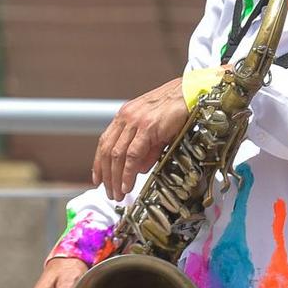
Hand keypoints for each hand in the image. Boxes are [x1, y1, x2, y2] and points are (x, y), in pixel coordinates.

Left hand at [93, 77, 188, 200]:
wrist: (189, 92)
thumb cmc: (174, 109)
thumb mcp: (155, 130)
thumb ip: (145, 150)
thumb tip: (137, 169)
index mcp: (124, 116)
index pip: (105, 142)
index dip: (99, 163)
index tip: (98, 179)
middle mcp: (125, 118)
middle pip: (108, 151)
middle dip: (107, 175)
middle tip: (110, 193)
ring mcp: (135, 121)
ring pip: (117, 154)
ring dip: (115, 177)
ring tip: (118, 194)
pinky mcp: (147, 127)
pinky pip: (132, 154)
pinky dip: (127, 172)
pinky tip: (127, 184)